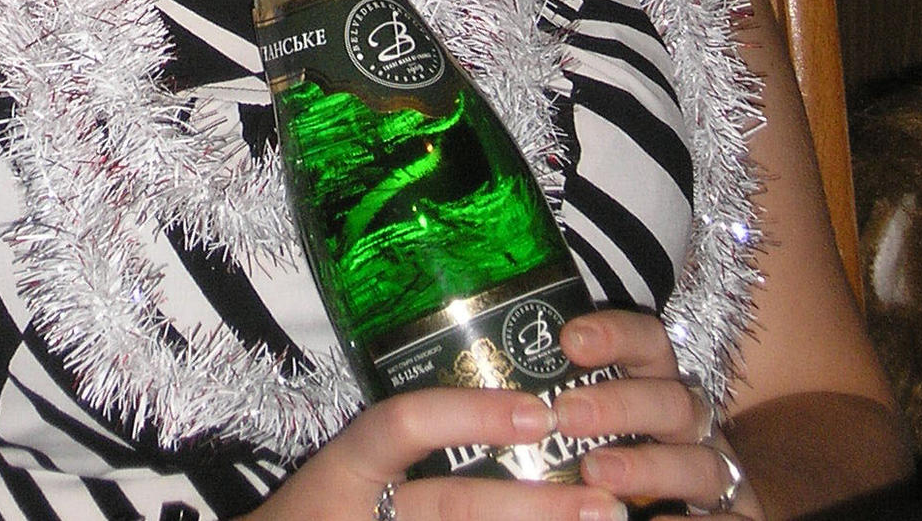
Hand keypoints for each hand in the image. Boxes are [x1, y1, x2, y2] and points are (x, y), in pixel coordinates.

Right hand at [249, 386, 629, 520]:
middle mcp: (362, 509)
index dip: (471, 416)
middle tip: (602, 500)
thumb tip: (512, 413)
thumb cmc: (319, 512)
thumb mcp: (347, 471)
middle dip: (532, 505)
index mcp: (347, 467)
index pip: (404, 424)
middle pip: (452, 506)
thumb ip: (406, 441)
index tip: (537, 411)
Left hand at [555, 310, 763, 517]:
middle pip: (672, 397)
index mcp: (657, 388)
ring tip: (596, 474)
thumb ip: (558, 408)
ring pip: (701, 460)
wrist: (686, 515)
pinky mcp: (741, 518)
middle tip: (566, 415)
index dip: (615, 334)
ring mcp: (718, 473)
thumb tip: (483, 394)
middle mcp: (692, 425)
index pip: (649, 342)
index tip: (567, 340)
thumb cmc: (617, 464)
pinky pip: (729, 520)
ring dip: (648, 465)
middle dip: (620, 403)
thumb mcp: (590, 430)